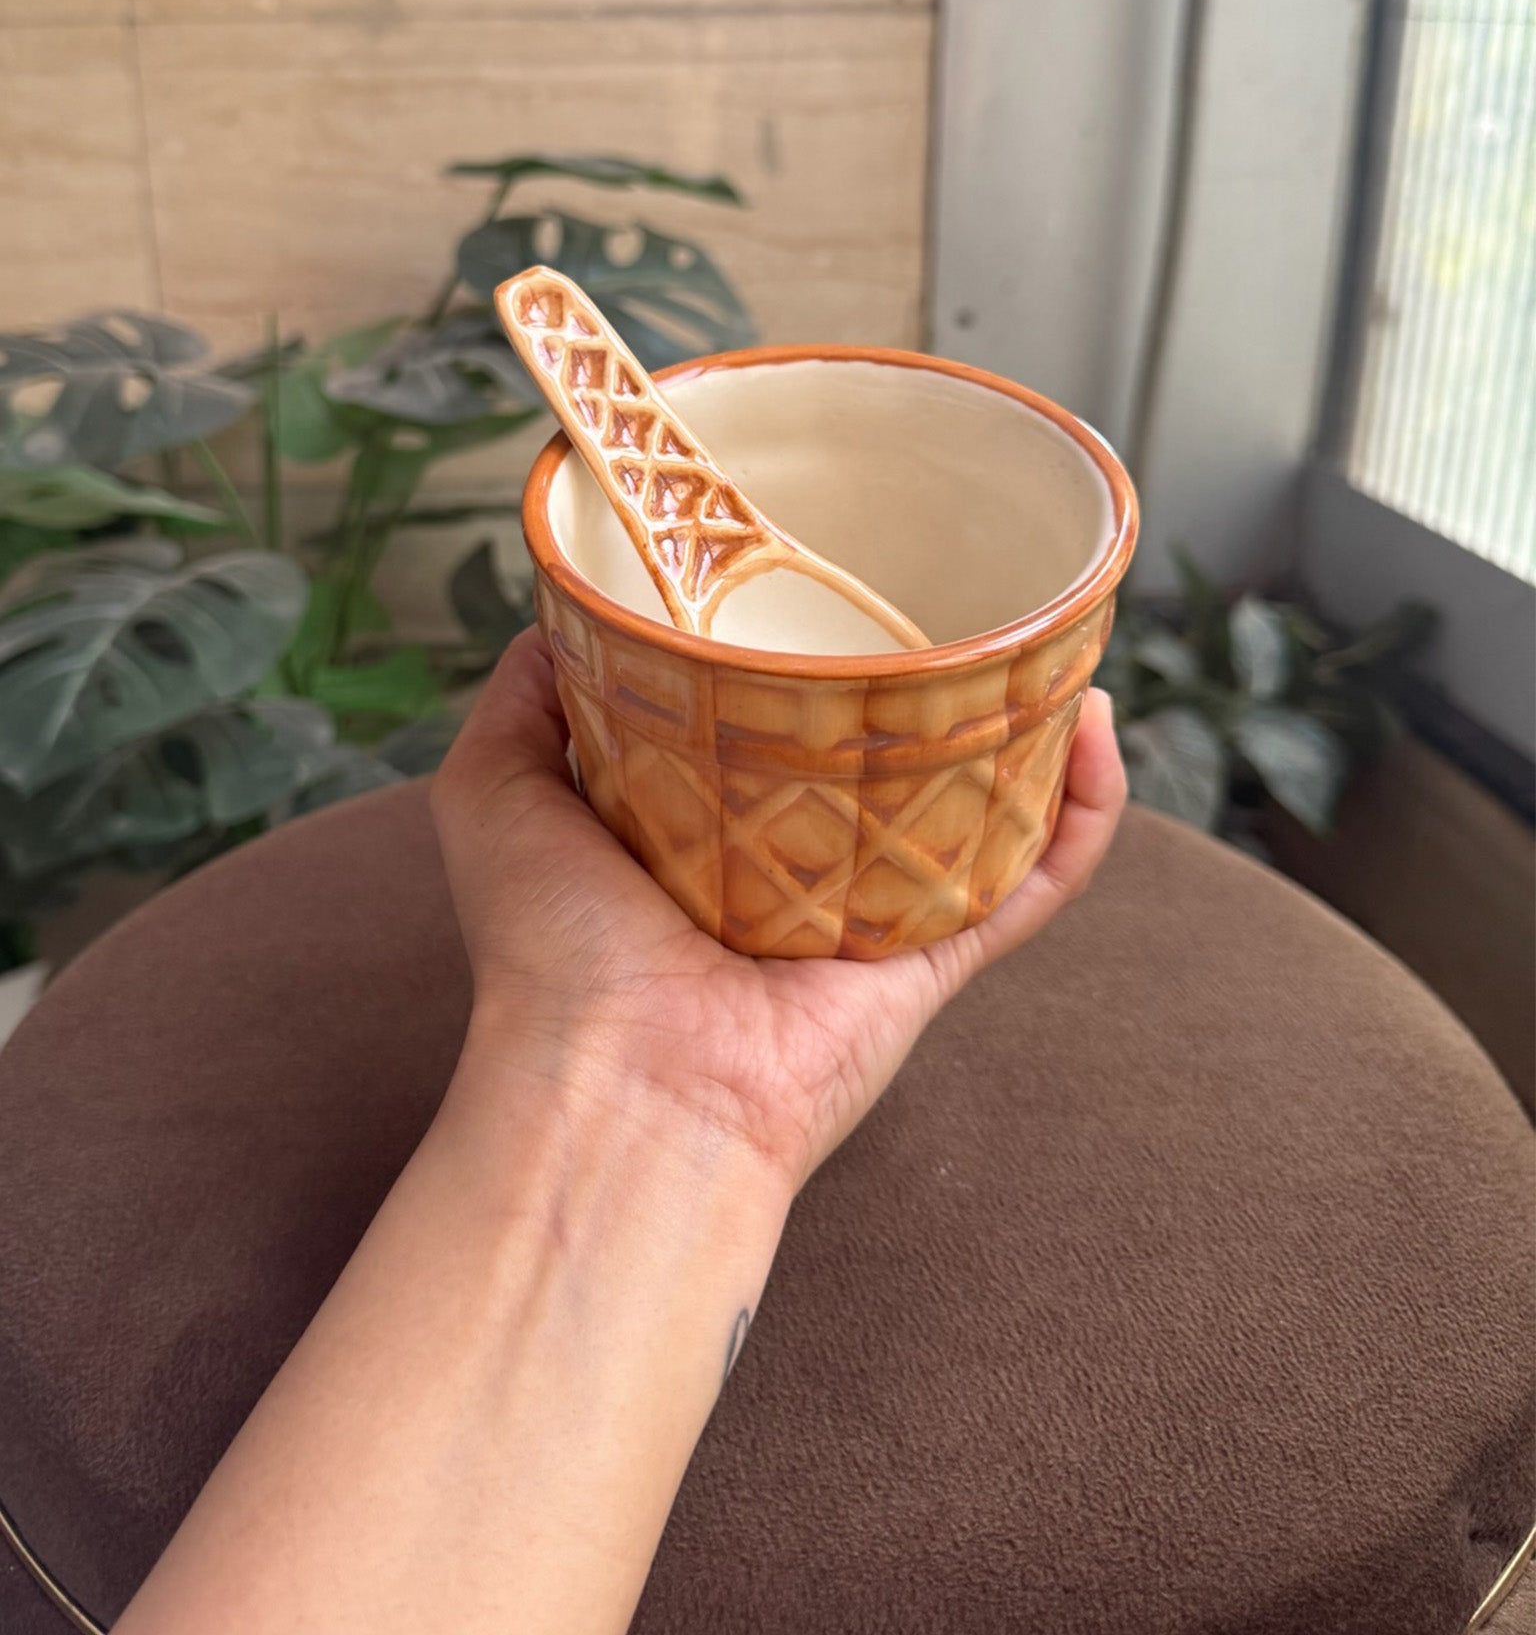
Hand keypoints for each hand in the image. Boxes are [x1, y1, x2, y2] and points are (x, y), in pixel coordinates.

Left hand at [432, 628, 1125, 1189]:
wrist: (618, 1084)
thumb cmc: (548, 947)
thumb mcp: (494, 787)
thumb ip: (524, 695)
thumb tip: (563, 613)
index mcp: (710, 823)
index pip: (782, 725)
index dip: (816, 654)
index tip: (843, 575)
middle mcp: (800, 865)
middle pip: (894, 759)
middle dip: (942, 685)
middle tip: (971, 601)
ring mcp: (874, 915)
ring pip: (983, 810)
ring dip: (1035, 733)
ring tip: (1060, 649)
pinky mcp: (933, 962)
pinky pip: (1033, 883)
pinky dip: (1082, 813)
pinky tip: (1094, 727)